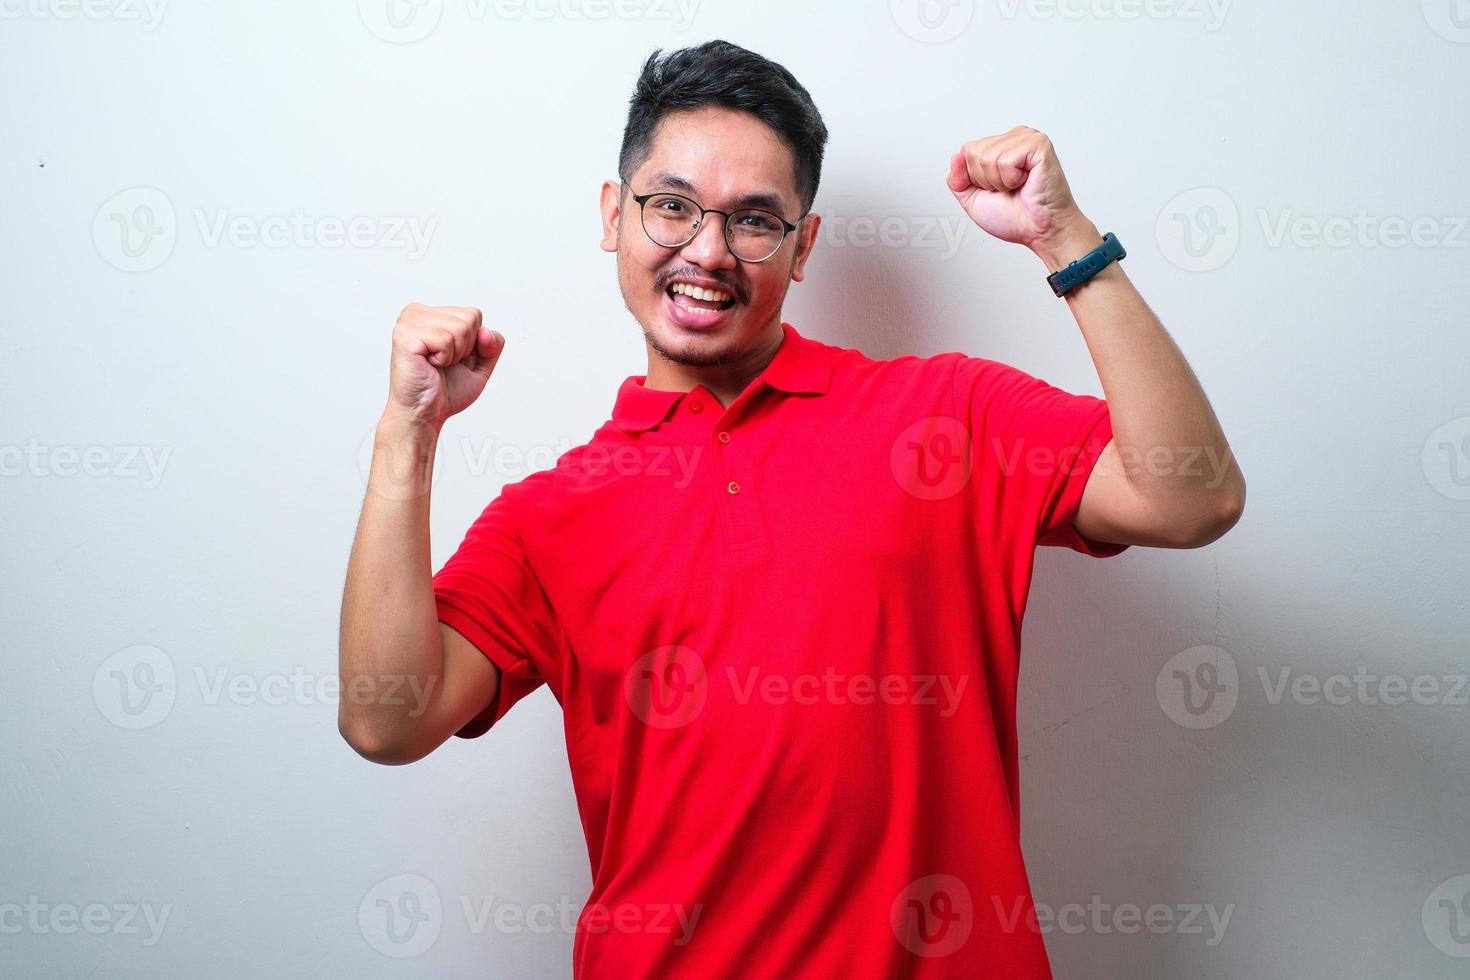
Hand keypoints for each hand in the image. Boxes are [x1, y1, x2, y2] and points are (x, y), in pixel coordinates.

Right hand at [384, 303, 503, 429]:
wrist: (423, 414)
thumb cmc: (445, 391)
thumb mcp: (480, 364)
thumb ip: (493, 344)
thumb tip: (485, 331)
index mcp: (431, 314)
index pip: (474, 314)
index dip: (473, 343)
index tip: (452, 358)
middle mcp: (417, 311)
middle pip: (470, 318)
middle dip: (465, 348)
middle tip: (443, 364)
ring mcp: (409, 321)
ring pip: (460, 328)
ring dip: (454, 355)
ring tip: (435, 364)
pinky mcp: (405, 335)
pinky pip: (445, 340)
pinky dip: (444, 359)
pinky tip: (428, 365)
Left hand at [946, 125, 1095, 260]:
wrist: (1040, 231)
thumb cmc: (1015, 216)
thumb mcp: (973, 199)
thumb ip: (957, 179)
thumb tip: (955, 155)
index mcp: (1000, 145)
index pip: (967, 151)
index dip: (974, 178)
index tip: (996, 190)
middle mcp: (1014, 137)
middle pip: (973, 152)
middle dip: (985, 180)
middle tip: (1009, 190)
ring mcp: (1028, 138)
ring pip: (987, 157)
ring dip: (999, 182)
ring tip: (1018, 187)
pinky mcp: (1039, 145)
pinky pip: (1005, 161)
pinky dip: (1011, 180)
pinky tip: (1026, 182)